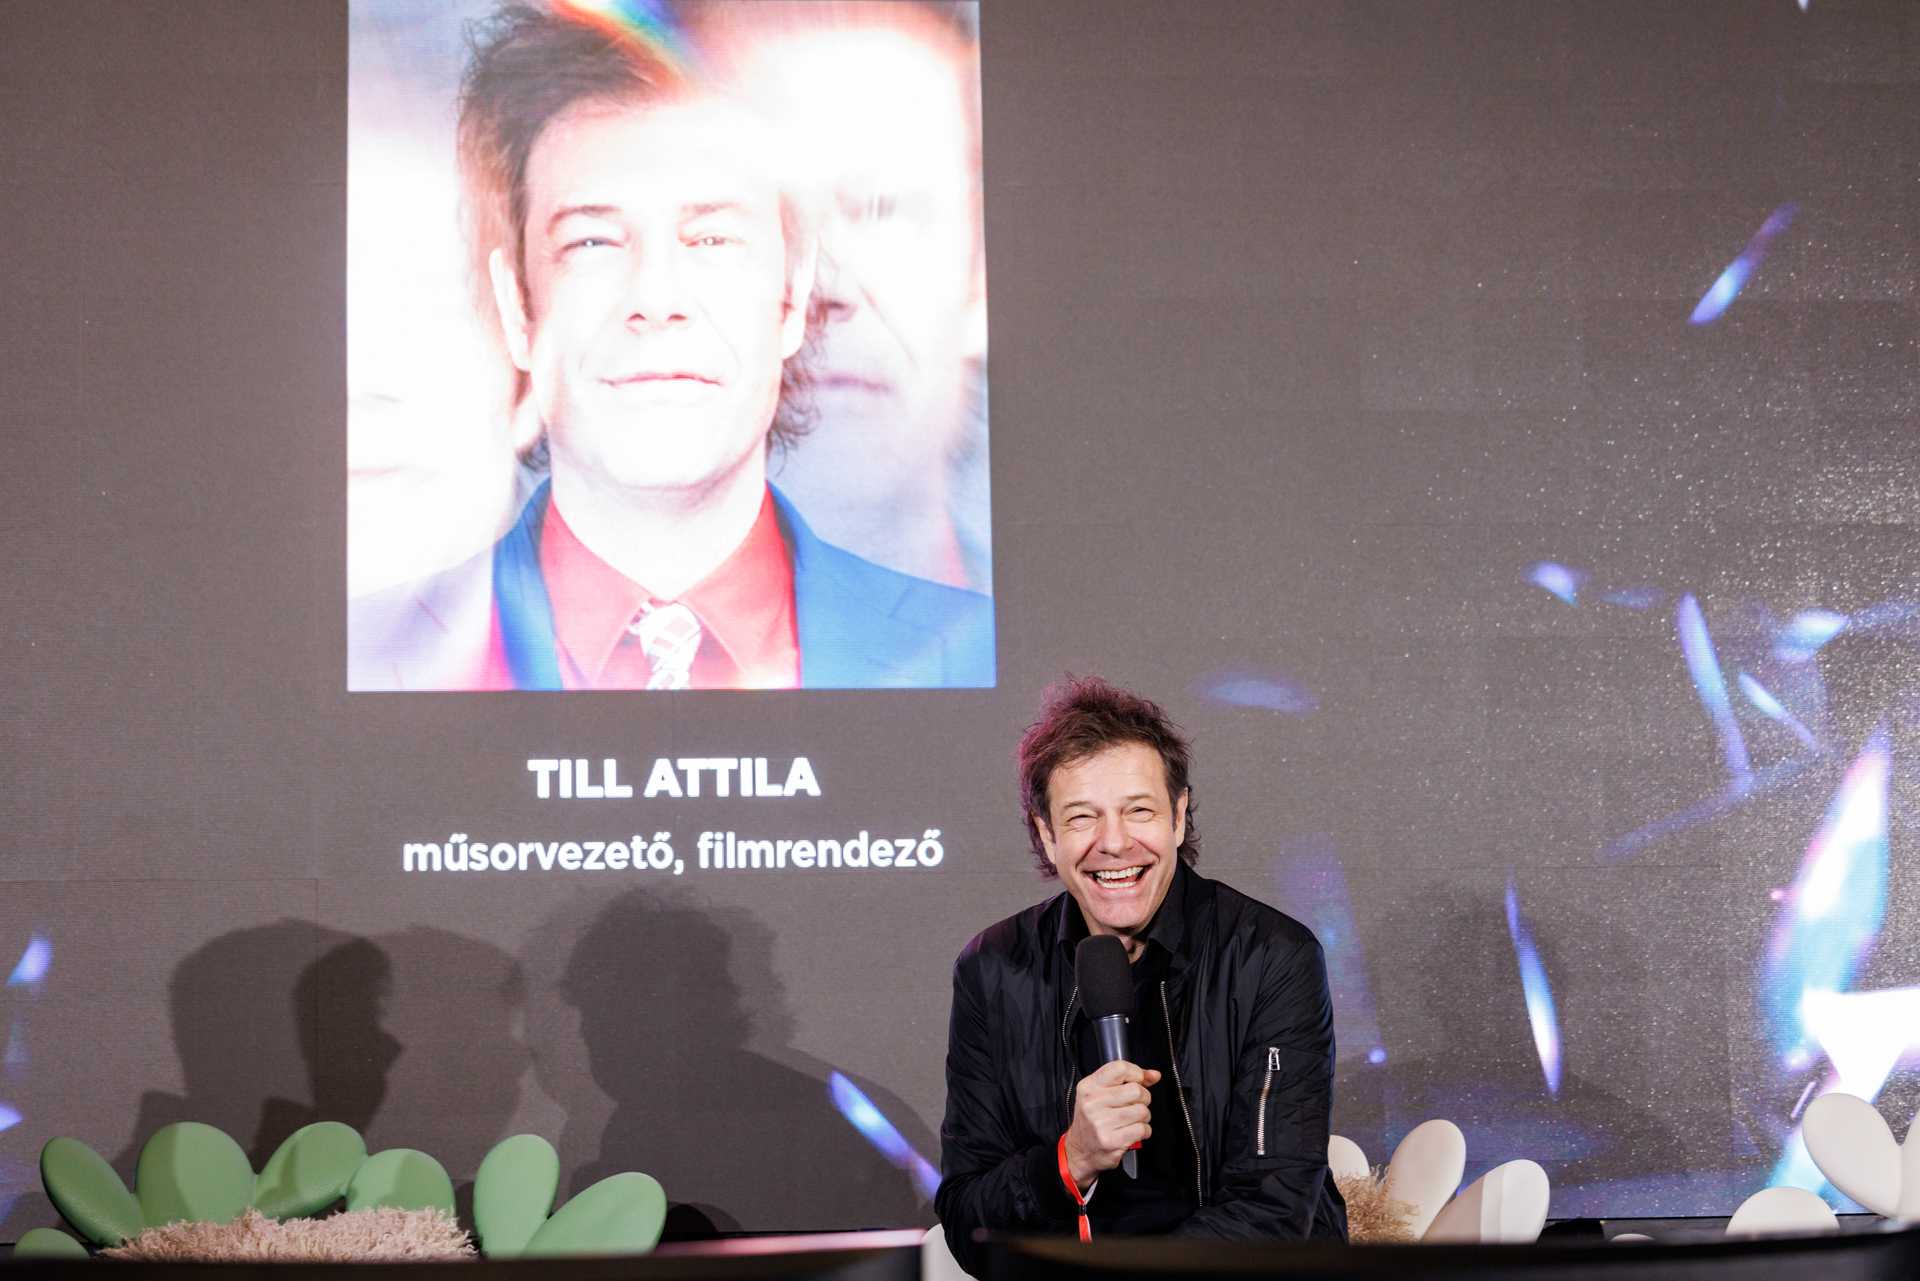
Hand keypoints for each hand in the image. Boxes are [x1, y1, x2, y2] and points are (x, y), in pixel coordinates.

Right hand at [1063, 1060, 1159, 1189]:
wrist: (1079, 1152)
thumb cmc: (1092, 1120)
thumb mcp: (1100, 1094)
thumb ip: (1127, 1080)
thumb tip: (1154, 1075)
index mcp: (1088, 1087)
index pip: (1120, 1068)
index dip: (1137, 1074)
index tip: (1137, 1082)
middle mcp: (1092, 1103)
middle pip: (1137, 1090)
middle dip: (1143, 1098)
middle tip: (1134, 1106)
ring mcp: (1101, 1123)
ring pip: (1142, 1111)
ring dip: (1144, 1117)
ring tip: (1132, 1120)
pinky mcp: (1111, 1141)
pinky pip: (1142, 1129)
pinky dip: (1144, 1131)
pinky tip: (1133, 1132)